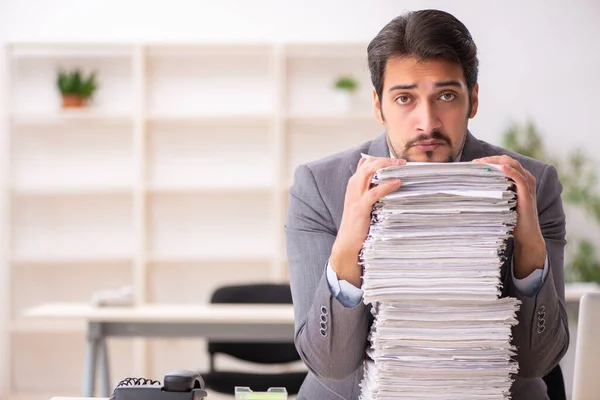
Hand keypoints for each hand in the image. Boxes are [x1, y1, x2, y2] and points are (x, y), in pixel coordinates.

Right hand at [331, 156, 405, 286]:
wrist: (346, 243)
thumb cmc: (356, 223)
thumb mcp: (361, 203)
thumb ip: (368, 191)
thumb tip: (383, 182)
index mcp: (353, 185)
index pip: (365, 163)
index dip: (380, 158)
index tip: (396, 160)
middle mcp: (353, 187)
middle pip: (368, 164)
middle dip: (385, 160)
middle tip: (401, 161)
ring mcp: (355, 197)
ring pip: (369, 173)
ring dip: (386, 167)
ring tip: (401, 166)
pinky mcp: (360, 208)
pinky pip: (374, 192)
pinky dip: (386, 186)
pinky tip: (397, 183)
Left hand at [473, 155, 545, 277]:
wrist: (526, 235)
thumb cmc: (511, 219)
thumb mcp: (500, 201)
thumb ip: (492, 192)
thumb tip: (470, 188)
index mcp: (519, 179)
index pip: (503, 162)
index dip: (489, 160)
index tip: (473, 164)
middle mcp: (525, 179)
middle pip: (507, 160)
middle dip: (490, 159)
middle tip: (475, 163)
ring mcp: (527, 186)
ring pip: (513, 165)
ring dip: (496, 162)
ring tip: (482, 163)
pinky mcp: (527, 194)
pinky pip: (519, 178)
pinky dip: (509, 171)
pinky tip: (499, 168)